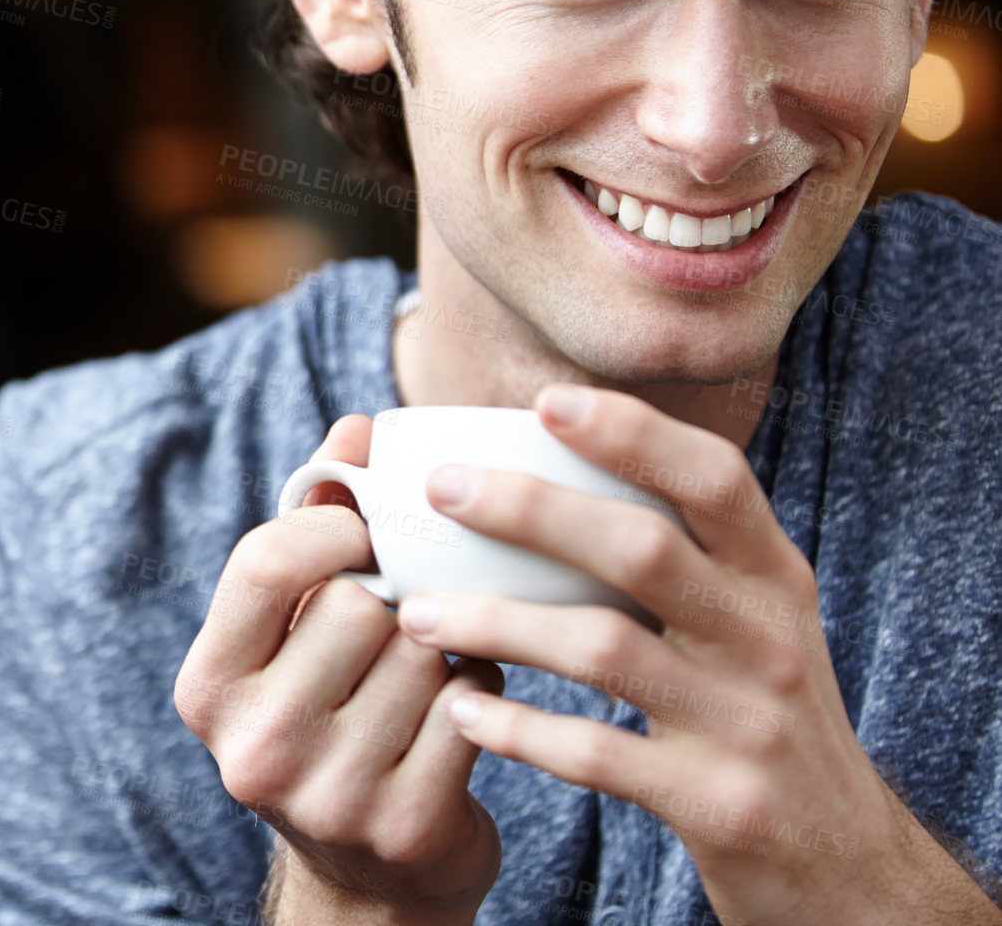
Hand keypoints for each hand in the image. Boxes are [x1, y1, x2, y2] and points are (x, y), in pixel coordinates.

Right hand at [174, 415, 503, 925]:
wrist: (363, 873)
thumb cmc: (326, 707)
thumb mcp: (294, 627)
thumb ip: (317, 522)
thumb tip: (358, 428)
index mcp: (208, 686)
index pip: (265, 563)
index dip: (330, 525)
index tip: (364, 527)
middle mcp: (253, 747)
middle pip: (356, 604)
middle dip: (392, 597)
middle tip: (401, 612)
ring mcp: (327, 795)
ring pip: (421, 649)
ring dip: (443, 640)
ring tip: (431, 658)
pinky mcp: (405, 827)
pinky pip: (470, 704)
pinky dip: (479, 686)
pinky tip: (461, 700)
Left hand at [393, 384, 1001, 924]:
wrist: (844, 861)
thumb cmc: (755, 710)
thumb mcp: (745, 620)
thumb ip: (672, 554)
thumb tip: (539, 469)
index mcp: (773, 576)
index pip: (715, 478)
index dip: (633, 432)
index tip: (547, 401)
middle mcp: (768, 637)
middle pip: (643, 549)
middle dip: (533, 510)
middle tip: (444, 489)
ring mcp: (746, 723)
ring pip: (604, 650)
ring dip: (499, 623)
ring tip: (416, 611)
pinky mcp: (718, 804)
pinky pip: (599, 755)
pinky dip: (521, 730)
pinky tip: (464, 708)